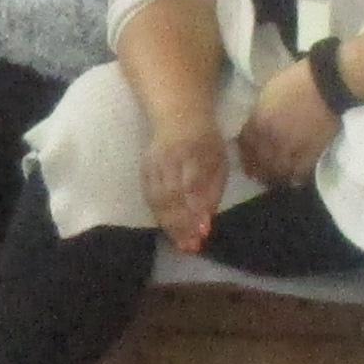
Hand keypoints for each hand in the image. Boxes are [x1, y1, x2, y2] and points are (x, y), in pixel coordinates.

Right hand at [139, 114, 230, 251]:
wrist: (177, 117)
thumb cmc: (205, 142)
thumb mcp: (219, 160)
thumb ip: (212, 190)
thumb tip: (206, 221)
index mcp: (194, 152)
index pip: (192, 183)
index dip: (197, 208)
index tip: (204, 231)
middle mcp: (170, 159)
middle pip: (172, 195)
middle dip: (182, 223)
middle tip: (192, 246)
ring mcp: (154, 164)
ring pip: (158, 198)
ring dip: (169, 224)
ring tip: (181, 244)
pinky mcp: (144, 170)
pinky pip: (149, 197)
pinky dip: (159, 216)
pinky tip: (168, 230)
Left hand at [236, 56, 338, 187]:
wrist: (326, 85)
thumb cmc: (296, 81)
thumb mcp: (268, 92)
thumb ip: (260, 111)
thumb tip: (256, 122)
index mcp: (258, 122)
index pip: (245, 143)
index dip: (243, 152)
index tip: (244, 156)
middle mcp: (271, 139)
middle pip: (258, 161)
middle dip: (254, 169)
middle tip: (254, 174)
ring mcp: (291, 148)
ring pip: (276, 171)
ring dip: (272, 177)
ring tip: (271, 181)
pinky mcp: (311, 154)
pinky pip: (298, 172)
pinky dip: (294, 178)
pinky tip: (292, 181)